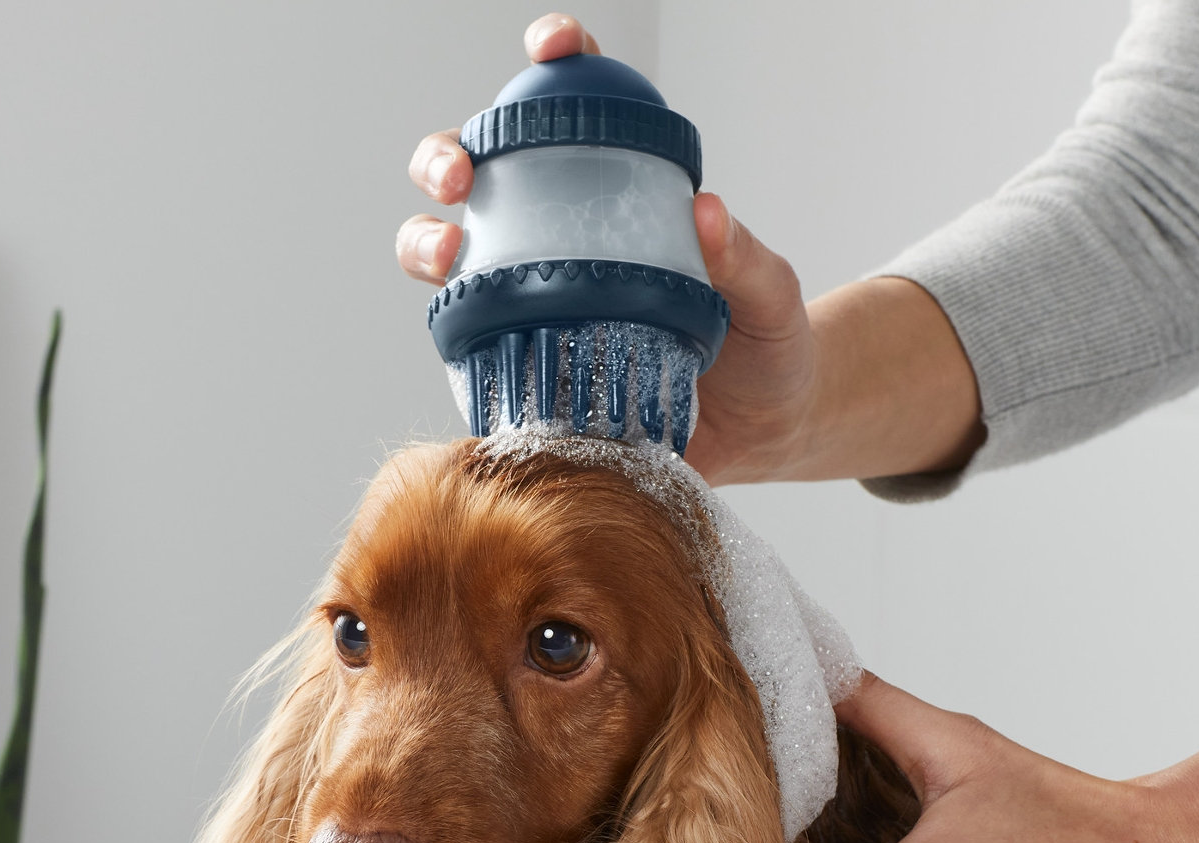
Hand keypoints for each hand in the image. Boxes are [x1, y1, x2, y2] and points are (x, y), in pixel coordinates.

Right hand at [394, 14, 828, 484]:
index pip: (577, 105)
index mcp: (621, 192)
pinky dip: (454, 332)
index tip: (553, 49)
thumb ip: (745, 260)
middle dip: (446, 154)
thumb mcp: (771, 298)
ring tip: (449, 257)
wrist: (759, 436)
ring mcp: (535, 301)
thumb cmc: (769, 351)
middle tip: (460, 174)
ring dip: (426, 242)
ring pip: (448, 253)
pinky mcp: (526, 366)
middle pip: (480, 172)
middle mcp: (562, 237)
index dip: (556, 61)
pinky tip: (468, 337)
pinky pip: (472, 344)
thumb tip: (707, 212)